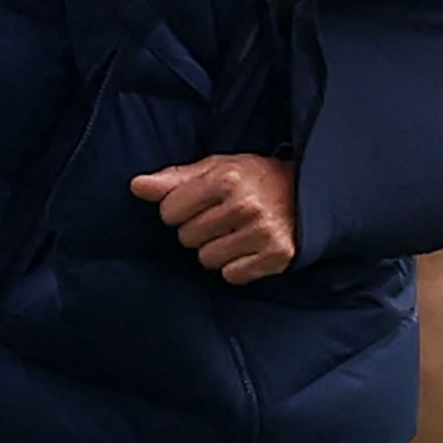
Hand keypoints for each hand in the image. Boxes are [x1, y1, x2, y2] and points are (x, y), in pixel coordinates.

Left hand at [132, 154, 298, 284]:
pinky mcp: (276, 256)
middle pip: (187, 238)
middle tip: (223, 216)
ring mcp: (262, 233)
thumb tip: (136, 186)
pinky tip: (250, 246)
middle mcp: (245, 206)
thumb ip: (173, 179)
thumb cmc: (254, 178)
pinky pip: (232, 275)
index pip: (169, 211)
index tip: (199, 203)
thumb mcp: (215, 167)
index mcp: (226, 179)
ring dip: (217, 249)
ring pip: (207, 259)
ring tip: (236, 231)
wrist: (307, 191)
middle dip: (199, 229)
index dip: (179, 209)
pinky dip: (237, 265)